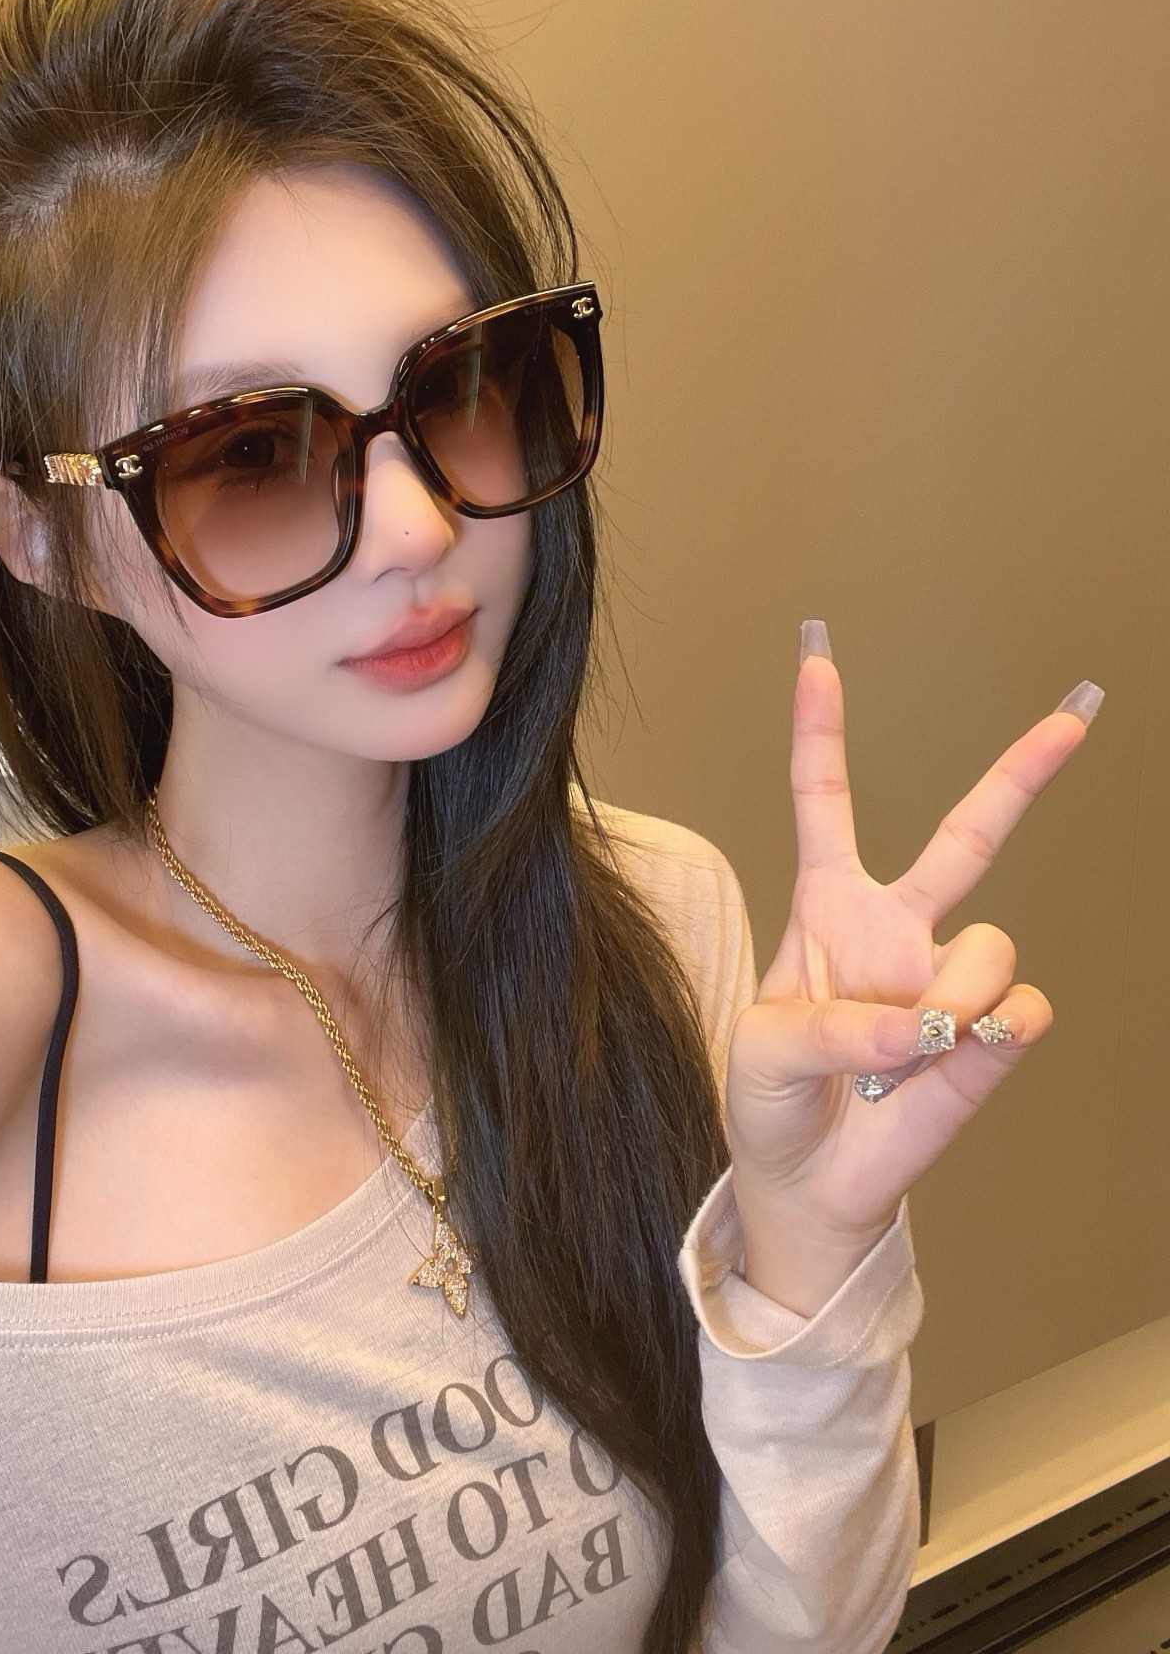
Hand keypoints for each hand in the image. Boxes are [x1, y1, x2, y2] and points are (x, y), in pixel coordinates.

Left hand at [724, 627, 1100, 1266]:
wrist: (807, 1184)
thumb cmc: (771, 1102)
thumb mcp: (763, 1052)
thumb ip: (832, 1027)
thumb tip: (927, 1024)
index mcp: (826, 907)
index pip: (825, 800)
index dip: (820, 730)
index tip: (818, 656)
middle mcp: (896, 930)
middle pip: (968, 834)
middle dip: (1021, 773)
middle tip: (1077, 715)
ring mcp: (949, 982)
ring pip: (993, 944)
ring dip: (953, 996)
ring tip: (909, 1050)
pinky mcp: (991, 1039)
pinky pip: (1023, 1008)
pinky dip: (992, 1035)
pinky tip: (954, 1059)